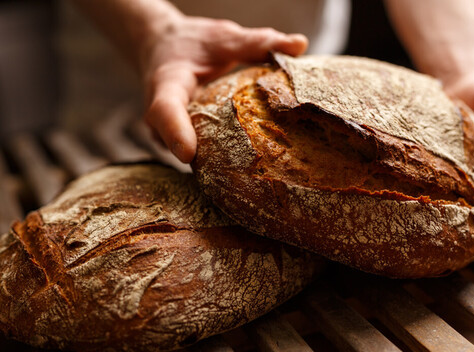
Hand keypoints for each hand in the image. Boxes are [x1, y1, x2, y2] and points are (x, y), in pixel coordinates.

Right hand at [141, 15, 306, 162]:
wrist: (160, 48)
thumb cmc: (192, 43)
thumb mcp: (223, 37)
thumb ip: (258, 42)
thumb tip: (300, 44)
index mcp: (166, 83)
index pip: (165, 109)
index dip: (175, 132)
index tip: (187, 154)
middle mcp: (159, 116)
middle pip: (174, 142)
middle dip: (203, 159)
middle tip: (241, 177)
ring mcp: (164, 133)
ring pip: (184, 154)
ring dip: (213, 164)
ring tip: (251, 177)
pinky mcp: (175, 142)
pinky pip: (194, 156)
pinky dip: (217, 160)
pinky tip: (247, 167)